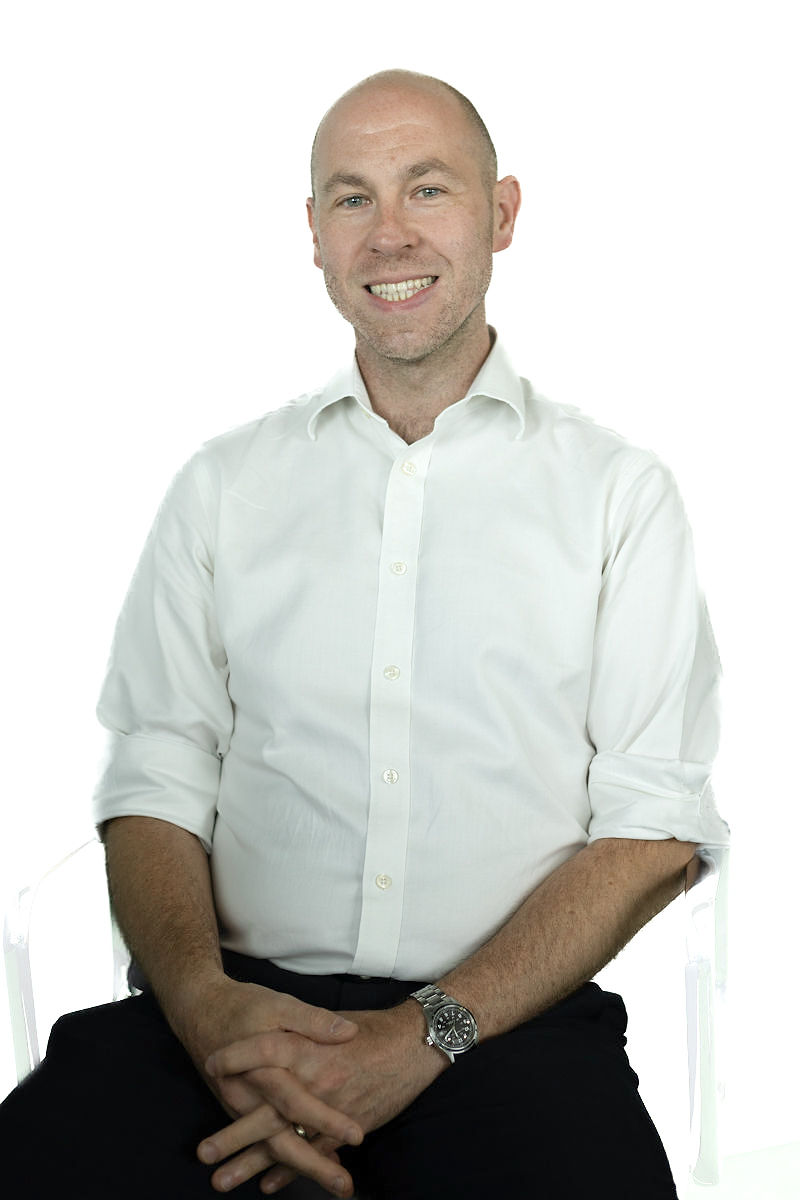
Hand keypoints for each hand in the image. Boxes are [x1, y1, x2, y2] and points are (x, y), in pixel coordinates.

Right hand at [169, 975, 362, 1194]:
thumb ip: (312, 1021)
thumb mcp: (279, 1004)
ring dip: (301, 1169)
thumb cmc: (242, 1006)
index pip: (297, 1101)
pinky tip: (305, 1169)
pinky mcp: (239, 1109)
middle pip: (282, 1139)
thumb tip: (348, 1032)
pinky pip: (261, 1141)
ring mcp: (242, 1107)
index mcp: (263, 1069)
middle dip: (315, 1165)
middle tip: (345, 1186)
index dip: (326, 1120)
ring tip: (334, 1184)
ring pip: (271, 1146)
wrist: (197, 1010)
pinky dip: (280, 1160)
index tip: (356, 1135)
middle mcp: (250, 1096)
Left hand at [202, 1000, 446, 1193]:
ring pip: (287, 1141)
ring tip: (224, 1181)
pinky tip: (269, 1182)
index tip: (211, 1064)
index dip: (236, 1057)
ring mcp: (333, 1110)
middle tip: (204, 1154)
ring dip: (254, 1163)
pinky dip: (291, 1169)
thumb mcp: (332, 1018)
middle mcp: (318, 1081)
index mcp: (310, 1047)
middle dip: (234, 1135)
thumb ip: (302, 1029)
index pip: (263, 1050)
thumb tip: (271, 1035)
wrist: (413, 1043)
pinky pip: (314, 1152)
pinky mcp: (349, 1128)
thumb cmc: (371, 1027)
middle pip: (268, 1112)